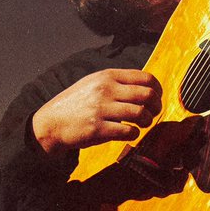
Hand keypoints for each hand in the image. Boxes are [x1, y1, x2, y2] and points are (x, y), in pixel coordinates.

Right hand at [31, 69, 162, 155]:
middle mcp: (106, 89)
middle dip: (156, 106)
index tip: (157, 98)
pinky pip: (128, 131)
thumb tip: (145, 86)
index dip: (157, 89)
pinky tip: (130, 134)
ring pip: (141, 113)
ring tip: (143, 124)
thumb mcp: (94, 83)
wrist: (52, 123)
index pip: (145, 78)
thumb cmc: (76, 104)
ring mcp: (101, 108)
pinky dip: (134, 134)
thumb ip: (117, 82)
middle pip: (147, 95)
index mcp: (107, 76)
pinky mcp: (98, 128)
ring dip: (147, 121)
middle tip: (153, 113)